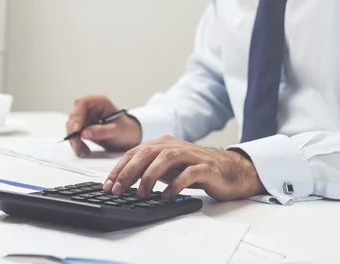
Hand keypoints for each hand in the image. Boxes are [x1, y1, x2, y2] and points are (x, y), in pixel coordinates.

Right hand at [66, 95, 141, 156]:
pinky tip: (84, 151)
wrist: (130, 136)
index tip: (77, 130)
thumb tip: (84, 133)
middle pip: (74, 116)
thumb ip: (102, 131)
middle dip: (73, 132)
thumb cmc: (126, 129)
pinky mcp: (84, 126)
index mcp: (99, 102)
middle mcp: (91, 107)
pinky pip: (75, 134)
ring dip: (74, 140)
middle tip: (77, 146)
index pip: (82, 103)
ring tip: (82, 151)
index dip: (77, 116)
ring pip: (72, 126)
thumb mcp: (117, 131)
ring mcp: (86, 117)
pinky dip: (77, 143)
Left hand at [103, 135, 265, 200]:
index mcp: (164, 144)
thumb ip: (150, 169)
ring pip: (166, 158)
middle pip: (147, 153)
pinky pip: (189, 173)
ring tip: (141, 193)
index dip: (120, 167)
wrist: (231, 170)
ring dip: (150, 176)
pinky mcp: (206, 168)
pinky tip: (167, 195)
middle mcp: (176, 146)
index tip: (108, 184)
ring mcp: (192, 155)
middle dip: (129, 171)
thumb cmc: (196, 169)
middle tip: (118, 189)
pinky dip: (176, 184)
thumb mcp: (169, 168)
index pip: (136, 152)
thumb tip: (124, 181)